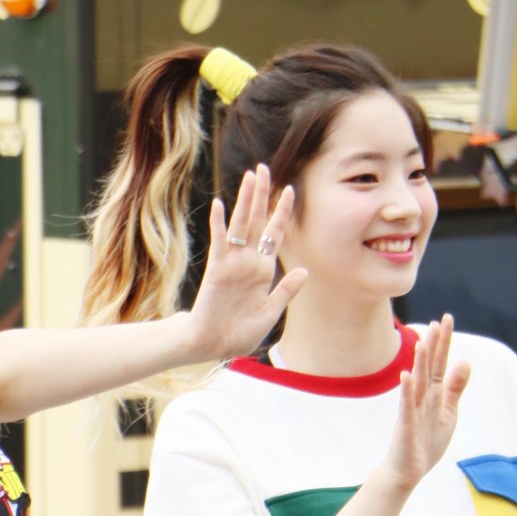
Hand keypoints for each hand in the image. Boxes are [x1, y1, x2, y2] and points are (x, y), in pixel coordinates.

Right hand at [186, 166, 307, 363]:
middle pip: (257, 221)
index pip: (274, 234)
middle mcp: (248, 262)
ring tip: (250, 176)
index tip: (289, 190)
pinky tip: (219, 205)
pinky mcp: (217, 270)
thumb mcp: (269, 313)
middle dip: (262, 195)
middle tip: (263, 168)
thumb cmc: (238, 334)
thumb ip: (285, 292)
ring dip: (246, 201)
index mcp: (263, 271)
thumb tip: (304, 270)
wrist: (212, 347)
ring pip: (241, 225)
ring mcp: (232, 264)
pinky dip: (219, 225)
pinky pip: (219, 243)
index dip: (282, 212)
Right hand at [378, 314, 470, 496]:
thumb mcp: (447, 414)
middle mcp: (422, 398)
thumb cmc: (425, 443)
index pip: (440, 363)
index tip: (445, 319)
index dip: (443, 343)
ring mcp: (412, 411)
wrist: (406, 472)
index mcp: (434, 394)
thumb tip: (464, 361)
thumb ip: (454, 388)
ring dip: (421, 362)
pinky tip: (407, 376)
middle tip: (438, 321)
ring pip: (418, 382)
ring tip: (424, 341)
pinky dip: (407, 391)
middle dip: (434, 346)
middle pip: (429, 367)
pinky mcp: (406, 426)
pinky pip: (406, 406)